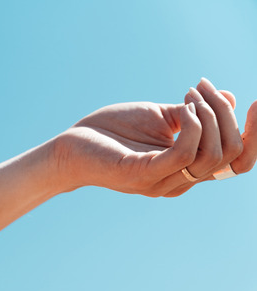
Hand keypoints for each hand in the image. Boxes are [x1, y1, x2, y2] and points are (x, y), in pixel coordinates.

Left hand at [56, 78, 256, 196]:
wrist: (72, 145)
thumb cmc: (114, 131)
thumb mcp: (161, 117)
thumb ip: (196, 112)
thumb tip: (231, 96)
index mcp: (188, 169)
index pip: (239, 162)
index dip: (256, 135)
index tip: (255, 102)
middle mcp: (179, 182)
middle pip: (230, 154)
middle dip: (226, 115)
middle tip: (202, 87)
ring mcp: (161, 182)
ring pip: (211, 155)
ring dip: (208, 116)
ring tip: (188, 95)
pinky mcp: (142, 174)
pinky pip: (183, 154)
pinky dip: (191, 127)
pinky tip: (180, 108)